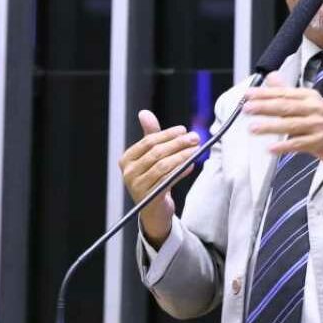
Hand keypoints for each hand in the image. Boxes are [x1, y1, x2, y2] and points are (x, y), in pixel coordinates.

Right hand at [118, 110, 200, 247]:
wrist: (153, 209)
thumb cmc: (152, 178)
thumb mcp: (150, 155)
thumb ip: (149, 134)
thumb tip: (144, 113)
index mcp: (126, 159)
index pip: (148, 142)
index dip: (167, 134)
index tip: (184, 130)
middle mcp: (128, 173)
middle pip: (156, 153)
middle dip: (178, 144)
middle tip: (195, 137)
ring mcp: (137, 187)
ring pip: (163, 166)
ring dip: (182, 156)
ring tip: (196, 150)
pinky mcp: (150, 198)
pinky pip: (168, 181)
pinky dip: (181, 171)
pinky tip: (192, 165)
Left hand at [242, 72, 322, 179]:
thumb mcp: (308, 104)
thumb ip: (287, 92)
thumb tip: (271, 77)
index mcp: (309, 96)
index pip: (283, 93)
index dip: (264, 93)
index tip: (248, 94)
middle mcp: (314, 108)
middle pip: (285, 106)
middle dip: (264, 107)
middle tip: (247, 108)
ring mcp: (318, 125)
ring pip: (290, 124)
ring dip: (270, 126)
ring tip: (253, 128)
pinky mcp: (320, 141)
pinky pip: (298, 143)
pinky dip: (284, 145)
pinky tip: (271, 148)